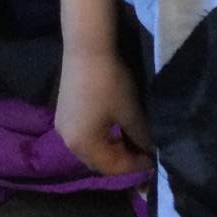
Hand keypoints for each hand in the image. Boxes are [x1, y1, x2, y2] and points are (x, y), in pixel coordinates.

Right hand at [53, 44, 152, 176]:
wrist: (86, 49)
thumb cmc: (109, 82)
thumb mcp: (131, 112)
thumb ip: (141, 137)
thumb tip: (151, 151)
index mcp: (83, 146)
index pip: (113, 167)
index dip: (135, 167)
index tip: (154, 162)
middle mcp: (68, 142)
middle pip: (99, 162)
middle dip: (122, 162)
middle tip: (144, 154)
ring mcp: (63, 128)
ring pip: (91, 150)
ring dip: (112, 150)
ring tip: (133, 142)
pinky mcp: (63, 115)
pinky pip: (84, 137)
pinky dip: (101, 139)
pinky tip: (115, 130)